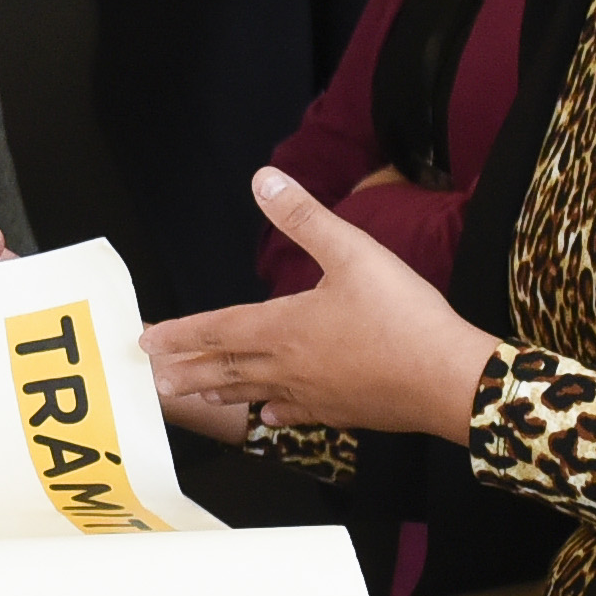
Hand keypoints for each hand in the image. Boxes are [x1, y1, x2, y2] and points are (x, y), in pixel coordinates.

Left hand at [143, 170, 501, 446]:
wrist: (448, 379)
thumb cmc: (403, 315)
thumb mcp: (352, 252)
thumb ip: (303, 217)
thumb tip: (264, 180)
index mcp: (283, 327)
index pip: (217, 329)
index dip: (180, 333)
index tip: (146, 341)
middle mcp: (288, 366)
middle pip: (226, 368)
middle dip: (187, 369)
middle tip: (153, 378)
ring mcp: (313, 395)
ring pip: (253, 393)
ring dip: (220, 392)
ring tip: (194, 396)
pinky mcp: (341, 413)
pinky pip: (295, 413)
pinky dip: (274, 412)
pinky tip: (270, 415)